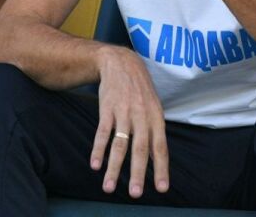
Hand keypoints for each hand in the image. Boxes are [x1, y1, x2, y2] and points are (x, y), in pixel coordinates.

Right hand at [90, 47, 168, 197]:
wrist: (120, 62)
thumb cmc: (139, 89)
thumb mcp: (154, 106)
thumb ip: (155, 130)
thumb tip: (158, 158)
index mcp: (156, 117)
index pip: (160, 147)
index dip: (161, 168)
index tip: (161, 188)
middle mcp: (141, 116)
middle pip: (140, 148)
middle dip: (137, 172)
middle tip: (135, 193)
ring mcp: (123, 112)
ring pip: (119, 144)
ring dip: (113, 167)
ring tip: (108, 187)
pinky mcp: (107, 108)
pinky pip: (102, 131)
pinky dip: (98, 149)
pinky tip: (95, 164)